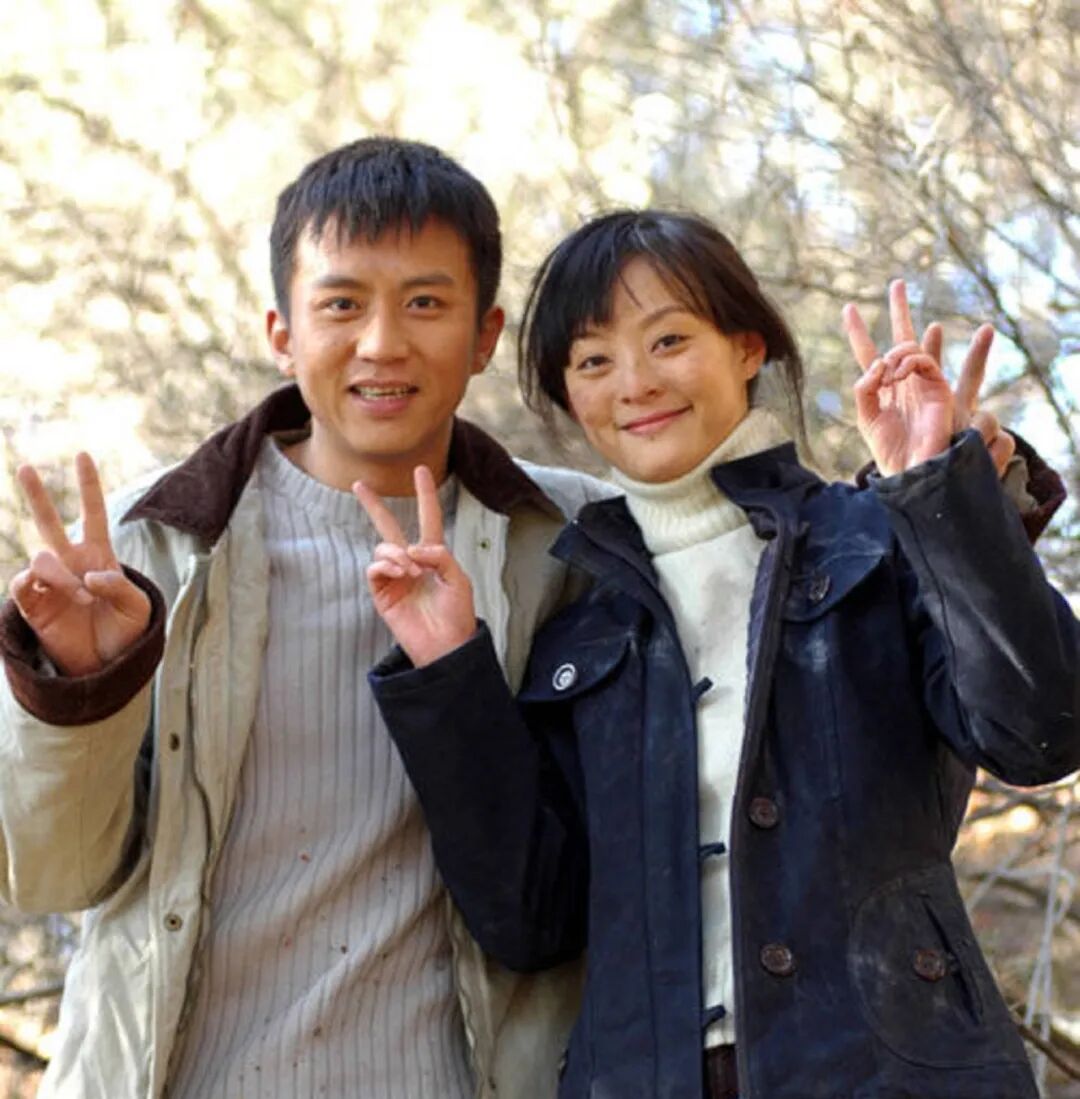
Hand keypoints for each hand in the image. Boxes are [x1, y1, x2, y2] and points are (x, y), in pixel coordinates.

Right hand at [9, 453, 150, 675]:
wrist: (107, 665)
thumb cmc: (126, 632)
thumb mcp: (138, 608)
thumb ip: (119, 586)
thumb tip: (88, 576)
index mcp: (100, 556)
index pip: (93, 514)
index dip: (89, 486)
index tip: (83, 455)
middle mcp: (71, 563)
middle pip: (49, 521)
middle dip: (37, 495)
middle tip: (24, 466)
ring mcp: (50, 582)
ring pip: (41, 557)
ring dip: (61, 575)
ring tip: (82, 599)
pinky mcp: (34, 604)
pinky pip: (22, 583)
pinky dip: (34, 583)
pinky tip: (48, 590)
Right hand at [353, 465, 476, 666]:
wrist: (446, 645)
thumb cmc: (457, 614)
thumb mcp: (458, 579)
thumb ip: (440, 556)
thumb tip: (412, 547)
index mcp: (433, 555)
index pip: (427, 519)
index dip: (425, 495)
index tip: (421, 471)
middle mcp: (410, 562)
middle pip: (389, 526)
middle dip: (374, 505)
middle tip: (359, 484)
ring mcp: (394, 577)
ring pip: (383, 548)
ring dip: (397, 553)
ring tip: (411, 569)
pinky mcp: (382, 592)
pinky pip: (375, 568)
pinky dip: (386, 565)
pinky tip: (401, 573)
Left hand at [844, 279, 1016, 476]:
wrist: (912, 467)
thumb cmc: (888, 448)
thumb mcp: (866, 417)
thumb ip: (864, 388)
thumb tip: (877, 364)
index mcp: (881, 388)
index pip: (868, 353)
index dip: (858, 332)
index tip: (847, 309)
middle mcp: (902, 380)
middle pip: (900, 336)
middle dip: (898, 309)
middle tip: (897, 283)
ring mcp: (922, 381)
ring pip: (909, 347)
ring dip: (894, 355)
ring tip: (889, 376)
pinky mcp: (938, 386)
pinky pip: (921, 359)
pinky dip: (907, 361)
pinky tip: (897, 376)